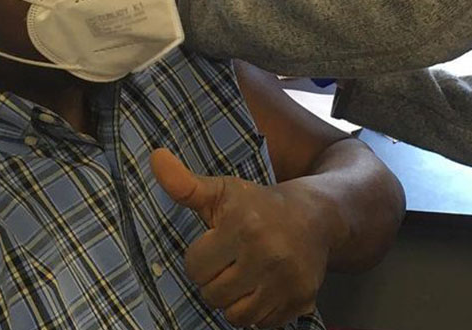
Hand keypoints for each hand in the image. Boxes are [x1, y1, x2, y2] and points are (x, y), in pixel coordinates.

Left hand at [151, 149, 327, 327]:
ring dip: (234, 301)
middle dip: (216, 281)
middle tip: (230, 262)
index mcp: (243, 225)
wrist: (316, 216)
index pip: (196, 268)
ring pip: (236, 316)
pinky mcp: (302, 298)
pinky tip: (264, 288)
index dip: (201, 258)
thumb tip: (155, 157)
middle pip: (213, 295)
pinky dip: (259, 312)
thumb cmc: (260, 204)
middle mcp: (267, 254)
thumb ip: (185, 184)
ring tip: (244, 277)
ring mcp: (286, 279)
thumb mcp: (223, 190)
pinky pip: (262, 324)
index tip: (216, 244)